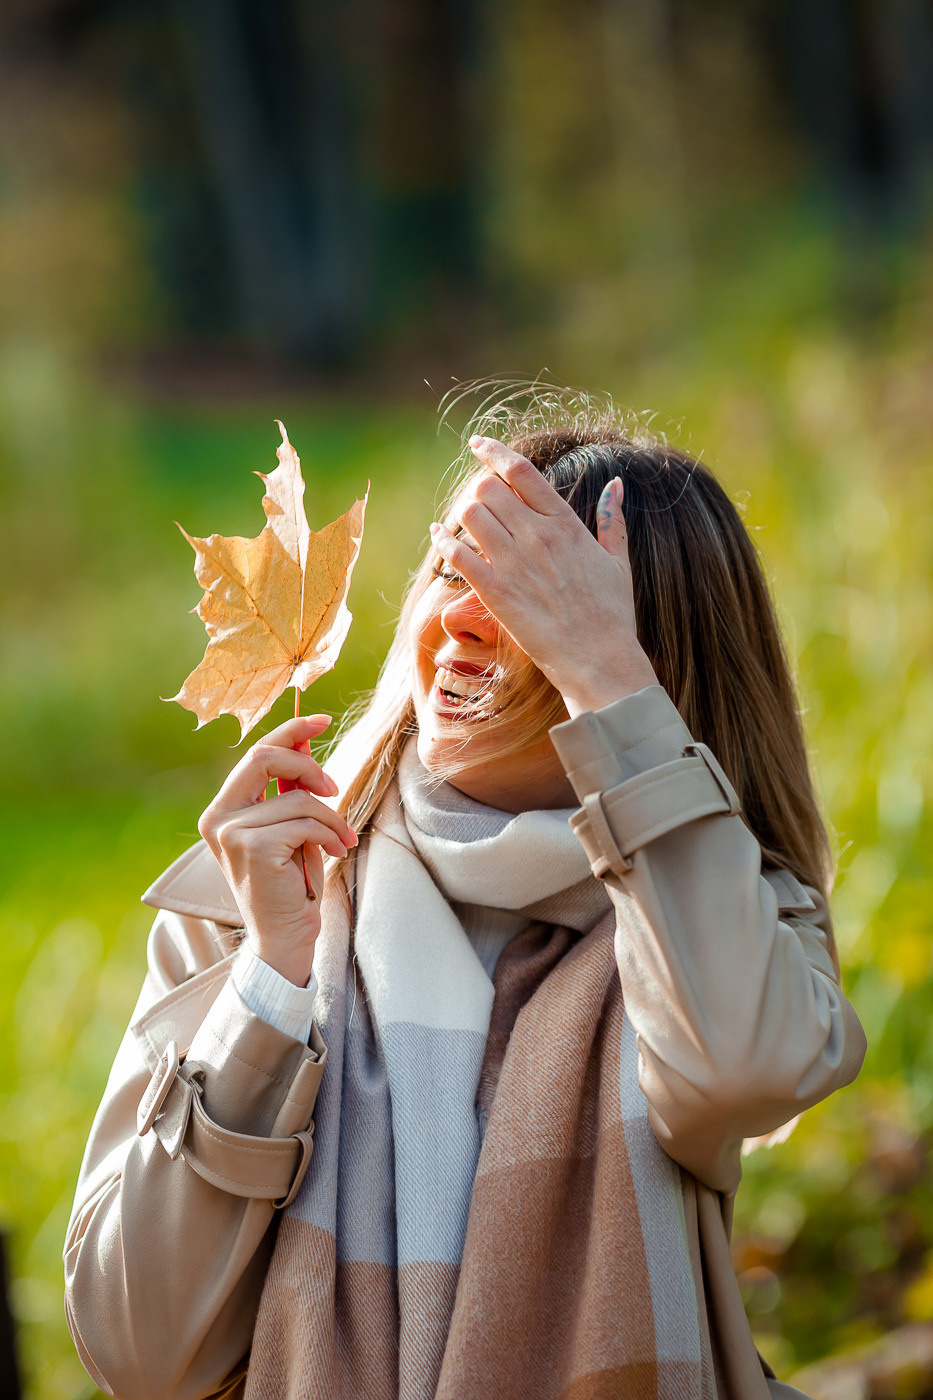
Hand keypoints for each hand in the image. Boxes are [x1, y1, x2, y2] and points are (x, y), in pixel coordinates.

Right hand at [198, 714, 357, 985]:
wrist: (284, 939)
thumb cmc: (292, 885)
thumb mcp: (291, 827)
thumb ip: (290, 787)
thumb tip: (305, 739)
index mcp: (222, 809)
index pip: (255, 753)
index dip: (290, 731)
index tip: (321, 720)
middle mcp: (217, 818)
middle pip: (265, 757)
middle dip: (309, 766)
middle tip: (335, 789)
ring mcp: (231, 833)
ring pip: (298, 798)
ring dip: (332, 818)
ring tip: (342, 840)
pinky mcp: (252, 847)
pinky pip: (305, 821)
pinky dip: (329, 834)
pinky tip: (335, 852)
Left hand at [429, 436, 657, 715]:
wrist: (599, 659)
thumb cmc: (612, 614)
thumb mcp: (617, 561)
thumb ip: (611, 520)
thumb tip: (615, 484)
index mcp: (565, 524)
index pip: (521, 471)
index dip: (494, 452)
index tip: (479, 444)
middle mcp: (536, 536)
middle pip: (487, 489)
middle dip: (478, 489)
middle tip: (478, 502)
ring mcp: (513, 564)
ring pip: (469, 515)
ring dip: (462, 514)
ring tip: (465, 523)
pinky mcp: (495, 592)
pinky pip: (457, 554)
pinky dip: (443, 541)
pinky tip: (439, 536)